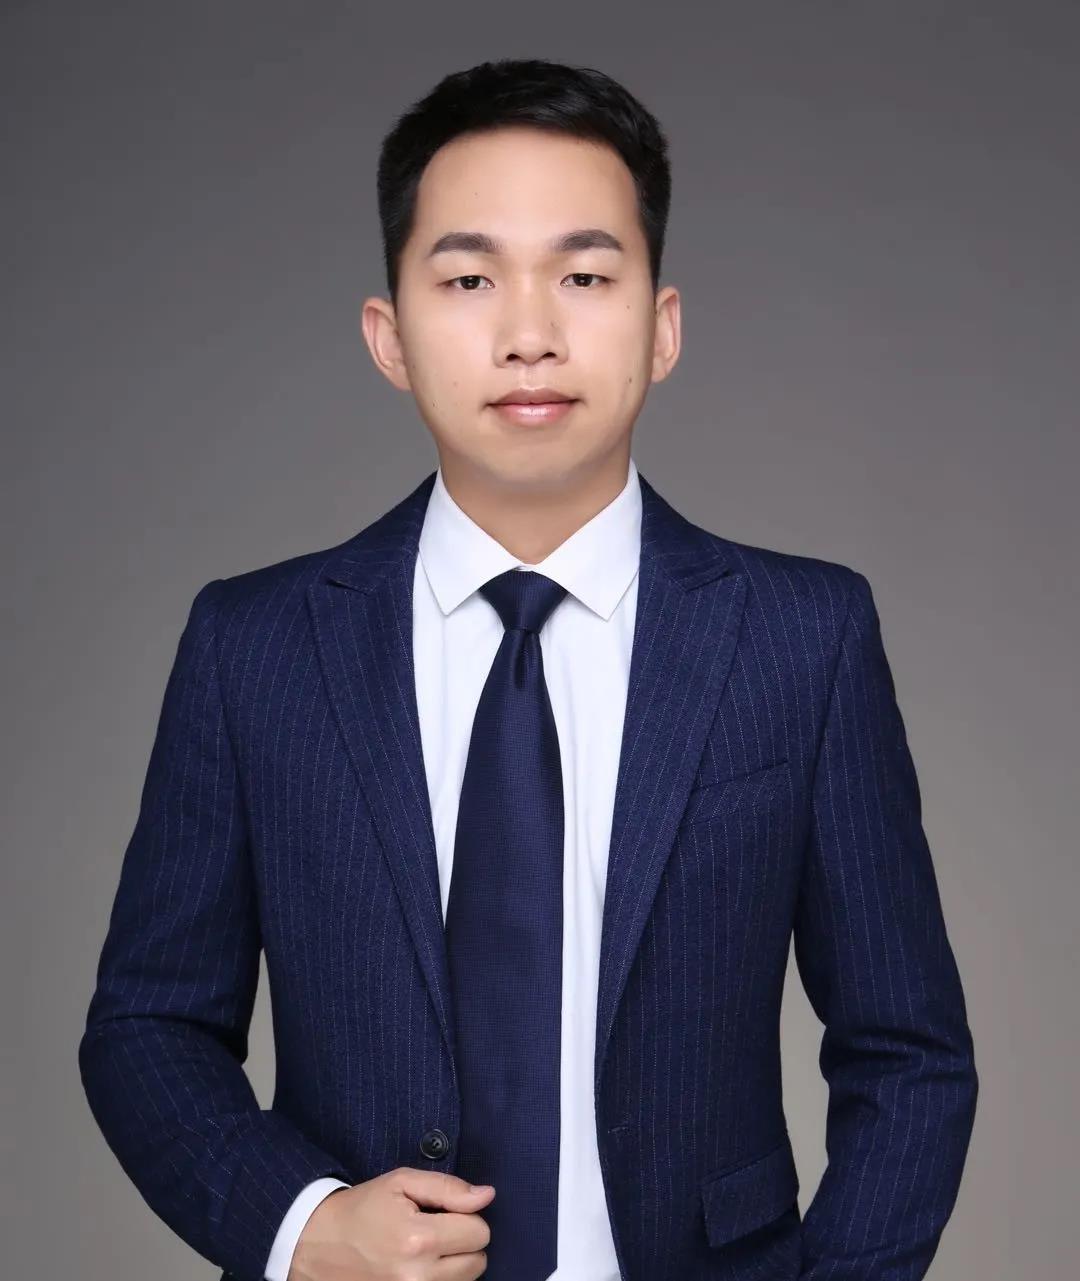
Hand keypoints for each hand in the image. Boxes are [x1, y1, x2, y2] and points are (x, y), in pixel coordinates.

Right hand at [287, 1167, 494, 1279]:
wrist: (317, 1244)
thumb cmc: (362, 1208)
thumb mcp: (401, 1183)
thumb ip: (448, 1188)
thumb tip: (487, 1195)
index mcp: (417, 1239)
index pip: (479, 1232)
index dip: (467, 1217)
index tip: (445, 1212)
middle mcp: (417, 1277)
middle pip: (478, 1262)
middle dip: (464, 1241)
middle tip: (436, 1230)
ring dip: (455, 1264)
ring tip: (426, 1249)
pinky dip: (442, 1280)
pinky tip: (423, 1267)